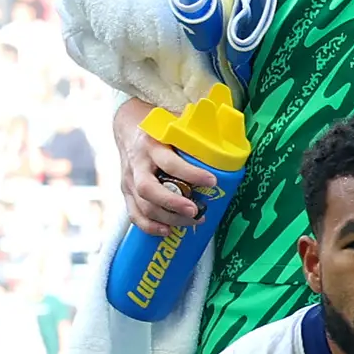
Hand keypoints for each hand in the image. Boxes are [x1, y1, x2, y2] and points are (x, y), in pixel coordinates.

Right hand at [117, 100, 209, 233]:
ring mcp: (129, 180)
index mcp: (152, 145)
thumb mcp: (174, 123)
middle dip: (173, 203)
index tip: (212, 181)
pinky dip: (149, 226)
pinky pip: (134, 213)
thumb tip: (227, 137)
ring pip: (143, 205)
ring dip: (168, 218)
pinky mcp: (126, 191)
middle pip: (149, 190)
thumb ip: (194, 131)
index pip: (170, 163)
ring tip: (192, 221)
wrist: (128, 126)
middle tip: (196, 211)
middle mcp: (137, 164)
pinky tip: (167, 231)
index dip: (191, 174)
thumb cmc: (157, 126)